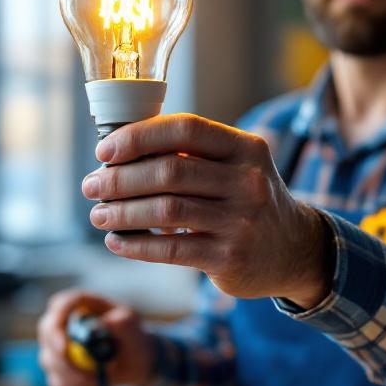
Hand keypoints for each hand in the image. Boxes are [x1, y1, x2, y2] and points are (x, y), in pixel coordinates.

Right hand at [37, 289, 154, 385]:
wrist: (134, 361)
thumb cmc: (132, 337)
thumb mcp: (134, 327)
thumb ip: (124, 322)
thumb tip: (108, 322)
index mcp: (80, 305)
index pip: (60, 304)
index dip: (56, 324)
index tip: (64, 347)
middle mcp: (62, 324)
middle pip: (47, 334)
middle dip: (63, 360)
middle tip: (88, 377)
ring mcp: (56, 348)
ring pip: (50, 364)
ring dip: (74, 381)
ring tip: (100, 385)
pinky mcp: (57, 371)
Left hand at [82, 114, 332, 306]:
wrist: (294, 249)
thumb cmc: (247, 200)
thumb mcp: (237, 167)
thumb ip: (193, 155)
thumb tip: (121, 151)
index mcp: (246, 148)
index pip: (186, 128)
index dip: (139, 136)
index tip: (105, 151)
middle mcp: (247, 182)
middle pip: (170, 170)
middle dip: (120, 178)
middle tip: (92, 186)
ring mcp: (241, 221)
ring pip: (166, 210)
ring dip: (122, 212)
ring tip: (99, 215)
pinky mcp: (230, 257)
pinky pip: (172, 250)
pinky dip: (136, 245)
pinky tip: (117, 242)